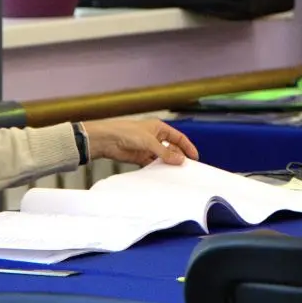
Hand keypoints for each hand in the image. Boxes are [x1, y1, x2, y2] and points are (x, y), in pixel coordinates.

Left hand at [81, 118, 198, 166]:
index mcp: (159, 128)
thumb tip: (180, 160)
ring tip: (175, 173)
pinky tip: (162, 174)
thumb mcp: (150, 142)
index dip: (187, 146)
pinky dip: (157, 168)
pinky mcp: (140, 157)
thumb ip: (165, 153)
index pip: (178, 137)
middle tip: (185, 167)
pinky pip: (153, 164)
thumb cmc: (126, 132)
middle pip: (172, 148)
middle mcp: (154, 137)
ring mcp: (148, 147)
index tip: (194, 157)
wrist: (107, 140)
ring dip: (167, 164)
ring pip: (162, 157)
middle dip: (178, 157)